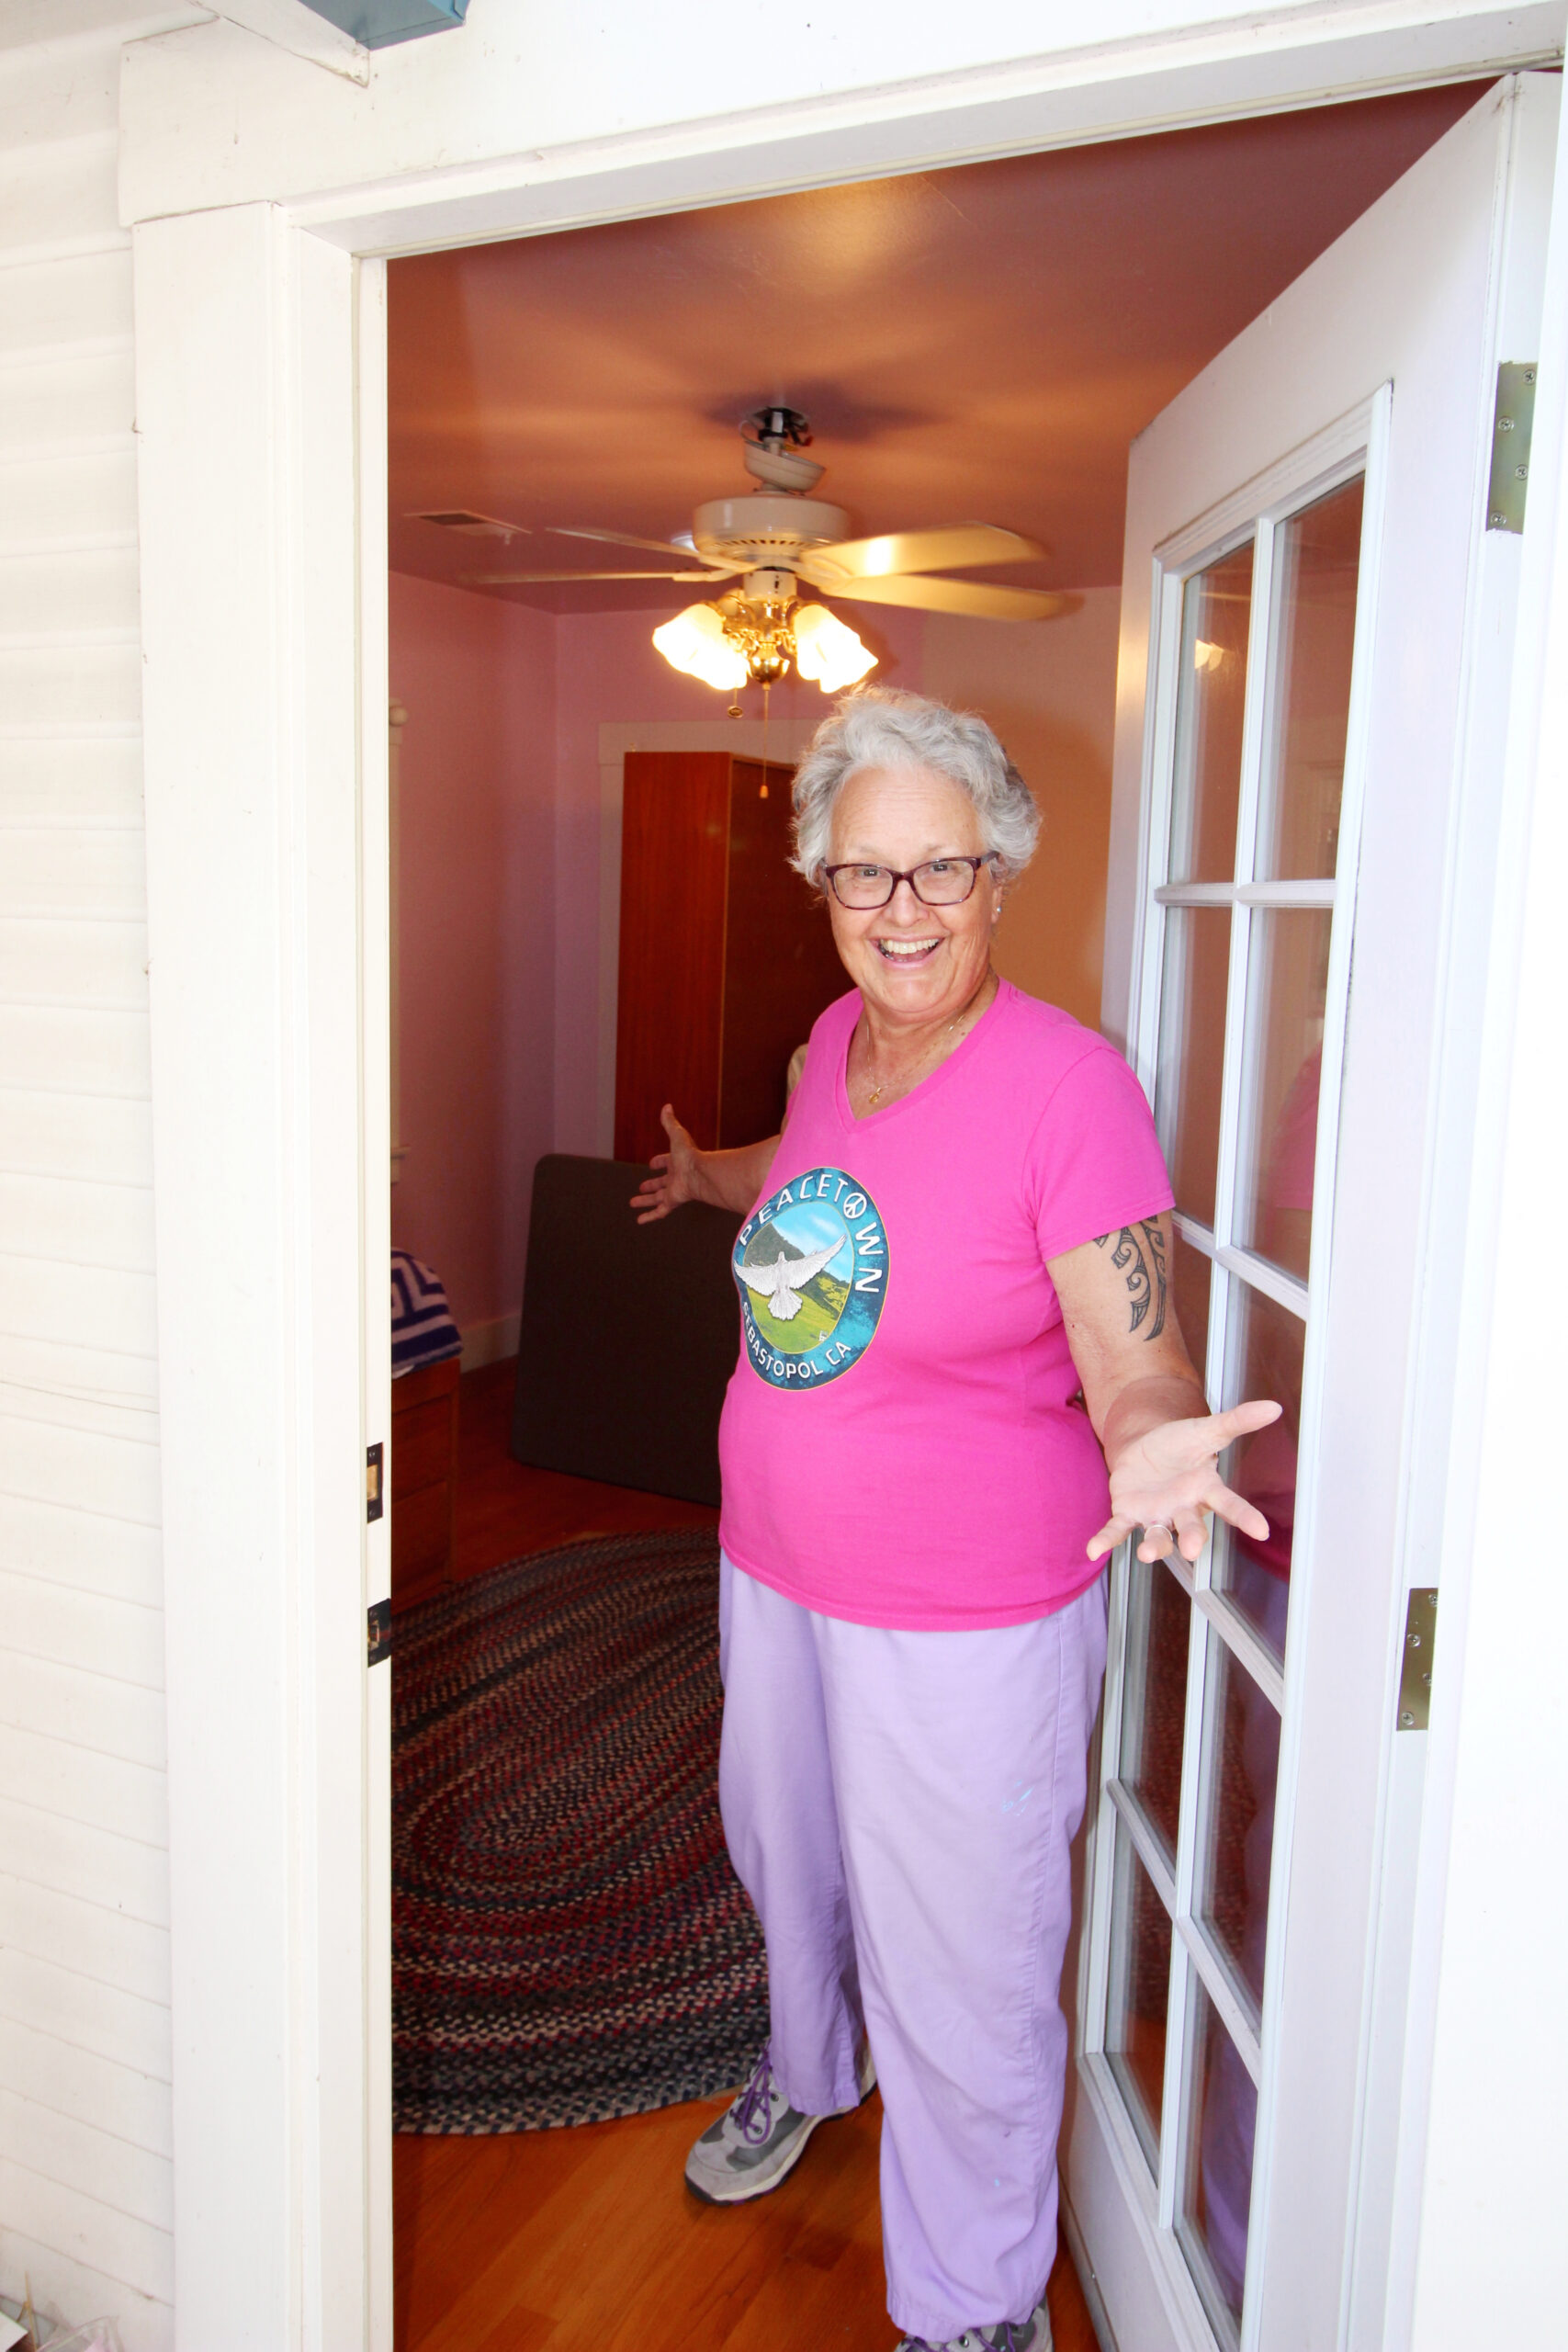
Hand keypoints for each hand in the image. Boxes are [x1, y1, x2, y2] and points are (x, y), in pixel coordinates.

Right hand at [629, 1105, 703, 1223]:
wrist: (700, 1173)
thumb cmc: (690, 1155)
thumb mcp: (677, 1135)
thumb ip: (670, 1123)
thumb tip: (667, 1106)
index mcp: (677, 1162)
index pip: (666, 1162)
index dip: (659, 1162)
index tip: (651, 1164)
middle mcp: (675, 1178)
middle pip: (661, 1183)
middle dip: (651, 1185)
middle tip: (641, 1187)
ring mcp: (673, 1191)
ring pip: (657, 1198)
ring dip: (645, 1201)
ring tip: (633, 1203)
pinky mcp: (672, 1202)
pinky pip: (659, 1212)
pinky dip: (649, 1217)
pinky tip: (639, 1221)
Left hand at [1087, 1398, 1281, 1564]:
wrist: (1145, 1447)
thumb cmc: (1180, 1444)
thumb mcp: (1207, 1429)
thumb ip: (1238, 1421)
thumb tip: (1273, 1407)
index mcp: (1205, 1490)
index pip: (1229, 1503)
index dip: (1244, 1517)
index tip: (1261, 1531)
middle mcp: (1183, 1509)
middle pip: (1191, 1527)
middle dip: (1192, 1538)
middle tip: (1192, 1549)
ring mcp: (1156, 1515)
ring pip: (1158, 1536)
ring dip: (1153, 1547)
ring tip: (1147, 1554)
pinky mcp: (1128, 1514)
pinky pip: (1118, 1531)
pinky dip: (1106, 1540)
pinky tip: (1094, 1550)